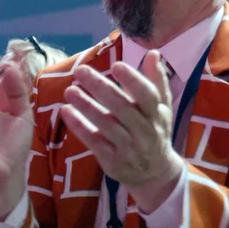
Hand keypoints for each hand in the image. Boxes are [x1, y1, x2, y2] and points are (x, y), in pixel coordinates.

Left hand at [60, 51, 183, 213]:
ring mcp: (128, 147)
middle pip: (122, 108)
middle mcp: (145, 131)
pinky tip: (66, 111)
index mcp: (157, 114)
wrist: (155, 174)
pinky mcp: (112, 160)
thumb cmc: (156, 132)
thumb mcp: (162, 108)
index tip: (116, 65)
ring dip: (86, 106)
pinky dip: (80, 127)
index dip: (133, 80)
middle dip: (100, 88)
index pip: (147, 95)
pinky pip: (94, 142)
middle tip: (81, 71)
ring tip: (69, 90)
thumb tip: (153, 53)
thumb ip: (157, 81)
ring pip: (106, 125)